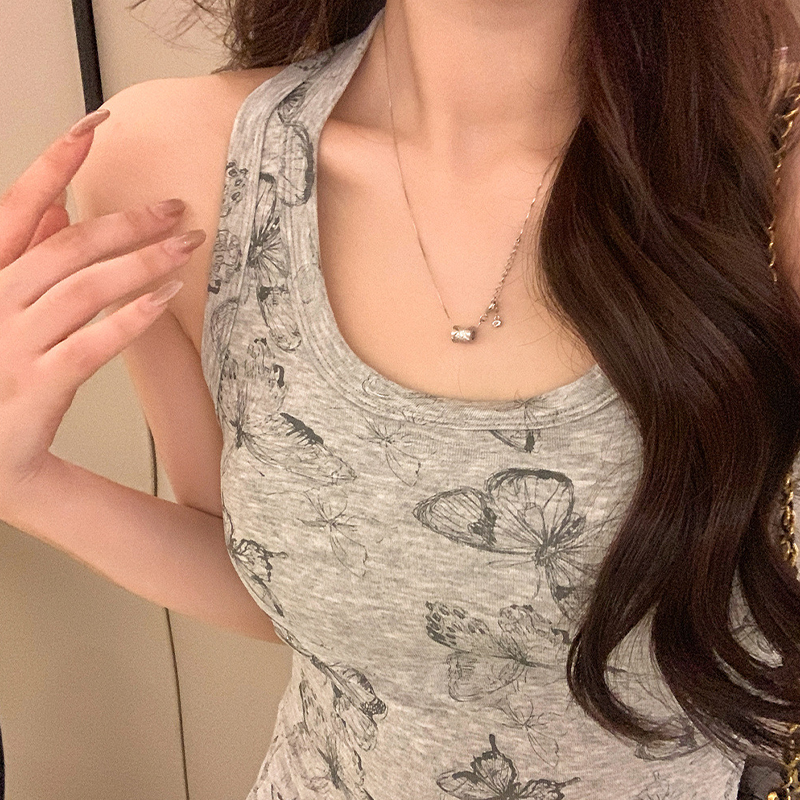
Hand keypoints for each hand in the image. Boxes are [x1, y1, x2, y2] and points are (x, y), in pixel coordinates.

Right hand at [0, 108, 206, 505]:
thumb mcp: (1, 302)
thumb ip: (26, 254)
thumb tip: (59, 205)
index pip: (18, 206)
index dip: (55, 162)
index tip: (95, 125)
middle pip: (68, 246)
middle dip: (128, 221)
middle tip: (177, 209)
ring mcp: (12, 343)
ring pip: (86, 288)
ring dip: (142, 262)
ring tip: (187, 248)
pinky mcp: (38, 383)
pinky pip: (92, 342)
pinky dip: (131, 316)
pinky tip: (165, 297)